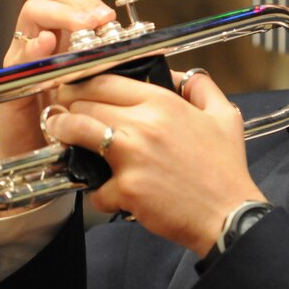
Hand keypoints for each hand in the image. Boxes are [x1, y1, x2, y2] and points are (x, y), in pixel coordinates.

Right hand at [0, 0, 116, 158]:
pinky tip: (49, 45)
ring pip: (33, 12)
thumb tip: (144, 37)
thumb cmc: (78, 119)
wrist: (46, 158)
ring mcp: (26, 54)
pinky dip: (34, 45)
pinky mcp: (12, 79)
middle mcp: (45, 34)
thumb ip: (115, 56)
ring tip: (87, 25)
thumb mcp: (103, 80)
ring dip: (62, 14)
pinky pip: (18, 53)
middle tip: (102, 15)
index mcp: (68, 28)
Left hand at [46, 70, 264, 255]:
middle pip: (86, 103)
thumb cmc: (225, 170)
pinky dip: (97, 190)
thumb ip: (200, 87)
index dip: (83, 83)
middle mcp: (144, 125)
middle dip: (68, 105)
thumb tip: (178, 74)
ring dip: (63, 131)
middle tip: (63, 111)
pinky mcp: (126, 189)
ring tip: (59, 134)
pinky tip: (107, 192)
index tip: (74, 88)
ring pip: (77, 131)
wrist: (229, 215)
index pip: (106, 80)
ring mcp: (132, 157)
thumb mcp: (224, 116)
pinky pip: (94, 185)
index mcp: (163, 103)